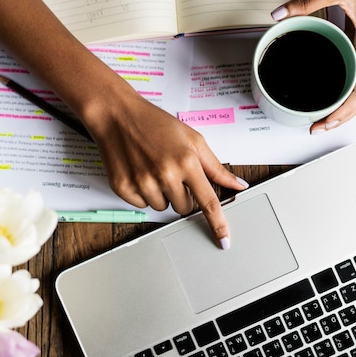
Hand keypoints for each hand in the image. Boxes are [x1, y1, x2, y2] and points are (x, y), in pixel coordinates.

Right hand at [84, 84, 248, 249]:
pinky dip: (143, 193)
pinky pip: (142, 205)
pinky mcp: (124, 188)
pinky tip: (139, 171)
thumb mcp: (193, 140)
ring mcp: (143, 183)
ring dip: (162, 194)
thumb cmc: (156, 124)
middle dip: (182, 194)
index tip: (224, 241)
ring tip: (153, 168)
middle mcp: (165, 174)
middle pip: (184, 208)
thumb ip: (216, 167)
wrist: (117, 115)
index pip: (208, 202)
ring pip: (163, 208)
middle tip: (172, 172)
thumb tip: (238, 185)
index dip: (218, 224)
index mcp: (186, 162)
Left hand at [271, 0, 355, 133]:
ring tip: (322, 121)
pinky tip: (330, 101)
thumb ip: (308, 2)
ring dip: (343, 110)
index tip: (327, 121)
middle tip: (317, 127)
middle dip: (341, 118)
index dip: (345, 110)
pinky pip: (355, 80)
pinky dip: (344, 96)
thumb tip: (281, 15)